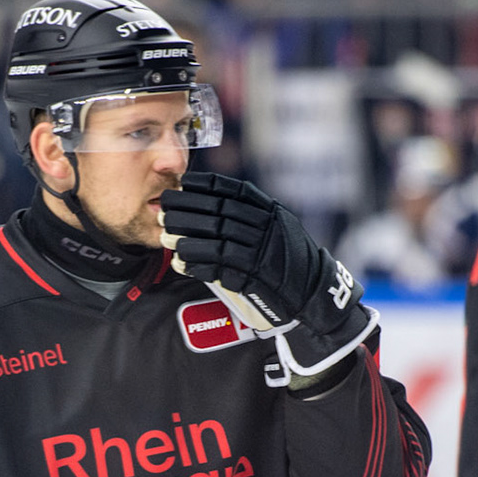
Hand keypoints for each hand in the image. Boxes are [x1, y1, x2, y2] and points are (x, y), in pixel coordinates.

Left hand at [160, 172, 374, 374]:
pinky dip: (198, 264)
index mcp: (271, 212)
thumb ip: (254, 216)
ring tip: (165, 237)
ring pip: (218, 238)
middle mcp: (268, 227)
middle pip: (221, 212)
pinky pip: (221, 266)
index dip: (207, 185)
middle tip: (164, 208)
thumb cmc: (291, 261)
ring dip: (188, 237)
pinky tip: (180, 262)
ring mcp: (262, 251)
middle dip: (188, 209)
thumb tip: (216, 205)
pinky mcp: (256, 275)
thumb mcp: (280, 228)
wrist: (313, 293)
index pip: (235, 192)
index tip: (184, 183)